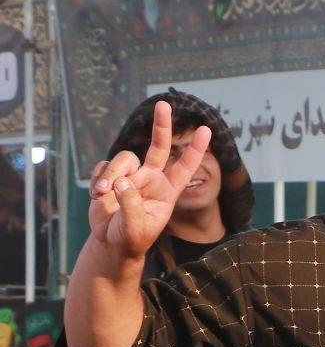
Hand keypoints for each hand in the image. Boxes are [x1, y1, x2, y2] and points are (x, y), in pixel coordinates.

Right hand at [88, 100, 210, 259]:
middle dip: (162, 126)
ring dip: (111, 174)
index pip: (185, 167)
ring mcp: (131, 175)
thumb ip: (131, 206)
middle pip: (159, 146)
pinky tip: (97, 196)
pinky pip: (104, 167)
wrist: (111, 242)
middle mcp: (152, 178)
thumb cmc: (131, 238)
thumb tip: (122, 182)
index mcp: (167, 191)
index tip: (206, 129)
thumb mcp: (135, 229)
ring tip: (102, 194)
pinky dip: (98, 179)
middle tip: (164, 104)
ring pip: (124, 159)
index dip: (195, 149)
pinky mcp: (110, 175)